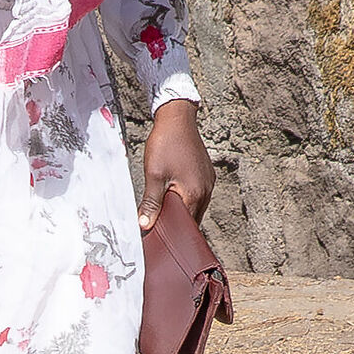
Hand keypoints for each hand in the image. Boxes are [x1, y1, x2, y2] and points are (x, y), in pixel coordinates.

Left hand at [139, 100, 214, 230]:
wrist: (177, 118)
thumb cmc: (165, 144)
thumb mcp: (154, 174)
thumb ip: (151, 202)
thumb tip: (145, 225)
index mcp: (194, 194)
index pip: (186, 226)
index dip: (171, 232)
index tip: (158, 235)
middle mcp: (206, 191)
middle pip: (192, 218)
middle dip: (176, 222)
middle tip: (157, 223)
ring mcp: (208, 182)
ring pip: (195, 206)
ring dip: (181, 209)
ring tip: (163, 208)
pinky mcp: (207, 174)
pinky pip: (198, 194)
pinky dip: (186, 198)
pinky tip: (173, 193)